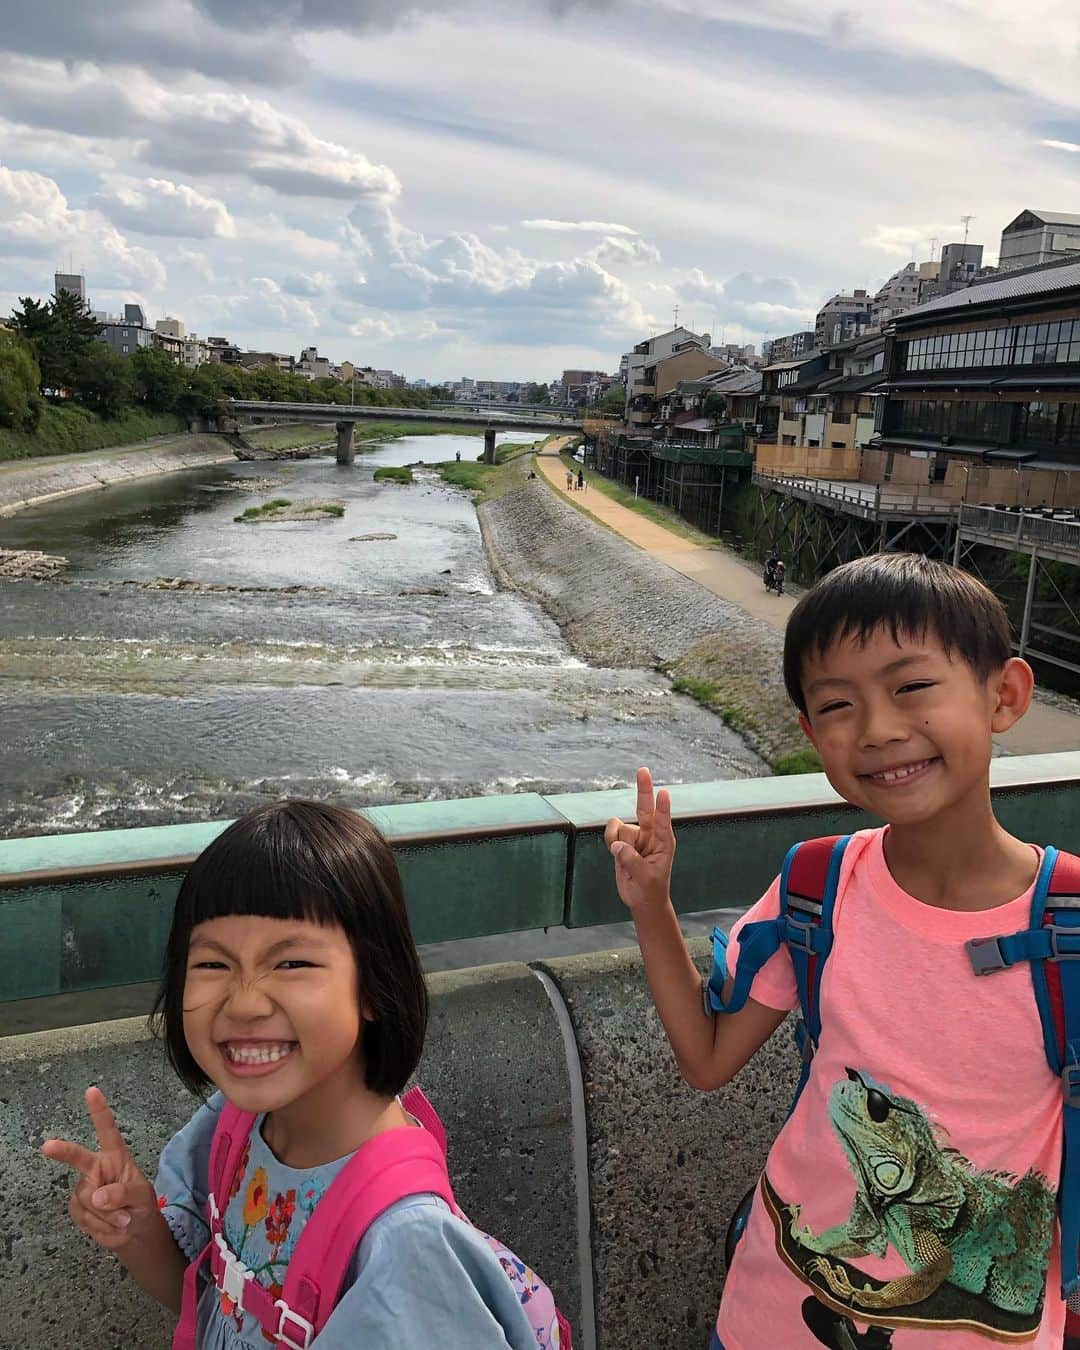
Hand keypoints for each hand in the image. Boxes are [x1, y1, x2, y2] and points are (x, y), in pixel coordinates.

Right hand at [42, 1086, 157, 1250]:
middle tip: (48, 1146)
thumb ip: (122, 1193)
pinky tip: (111, 1225)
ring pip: (87, 1198)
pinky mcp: (77, 1207)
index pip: (107, 1130)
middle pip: (78, 1157)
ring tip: (122, 1217)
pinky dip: (100, 1224)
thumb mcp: (140, 1195)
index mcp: (115, 1156)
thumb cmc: (140, 1204)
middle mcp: (96, 1168)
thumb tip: (97, 1196)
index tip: (92, 1091)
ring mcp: (85, 1187)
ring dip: (107, 1213)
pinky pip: (84, 1216)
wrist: (134, 1231)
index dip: (99, 1111)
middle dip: (63, 1151)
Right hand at [604, 767, 675, 912]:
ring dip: (617, 841)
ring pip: (620, 827)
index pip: (663, 822)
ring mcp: (636, 836)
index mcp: (664, 842)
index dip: (662, 808)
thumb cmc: (651, 888)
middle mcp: (650, 835)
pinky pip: (612, 832)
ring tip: (625, 859)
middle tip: (643, 770)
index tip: (664, 793)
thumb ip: (631, 860)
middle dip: (644, 789)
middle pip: (645, 807)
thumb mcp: (645, 877)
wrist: (642, 900)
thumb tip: (618, 845)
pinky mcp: (623, 840)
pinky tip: (616, 852)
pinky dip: (610, 840)